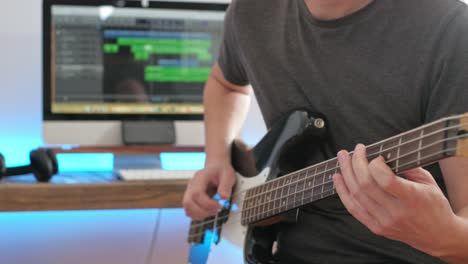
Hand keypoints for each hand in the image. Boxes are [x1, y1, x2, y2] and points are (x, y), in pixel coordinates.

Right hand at [183, 163, 235, 219]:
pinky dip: (199, 215)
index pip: (197, 193)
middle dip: (203, 211)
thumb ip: (226, 186)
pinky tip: (210, 211)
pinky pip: (190, 211)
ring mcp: (189, 193)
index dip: (208, 203)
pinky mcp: (191, 199)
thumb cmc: (221, 171)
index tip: (220, 205)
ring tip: (214, 211)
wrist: (216, 168)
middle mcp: (191, 186)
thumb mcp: (228, 175)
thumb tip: (223, 198)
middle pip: (188, 203)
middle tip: (217, 210)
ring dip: (201, 215)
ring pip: (187, 209)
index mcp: (199, 178)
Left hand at [333, 144, 456, 254]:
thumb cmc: (434, 205)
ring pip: (356, 195)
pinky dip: (342, 192)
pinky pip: (353, 208)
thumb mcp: (428, 182)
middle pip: (366, 185)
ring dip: (346, 173)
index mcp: (412, 199)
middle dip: (356, 163)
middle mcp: (396, 212)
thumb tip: (385, 152)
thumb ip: (408, 167)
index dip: (375, 165)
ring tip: (342, 158)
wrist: (437, 235)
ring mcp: (383, 222)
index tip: (376, 156)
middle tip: (354, 150)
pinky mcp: (376, 228)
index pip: (385, 180)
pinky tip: (338, 178)